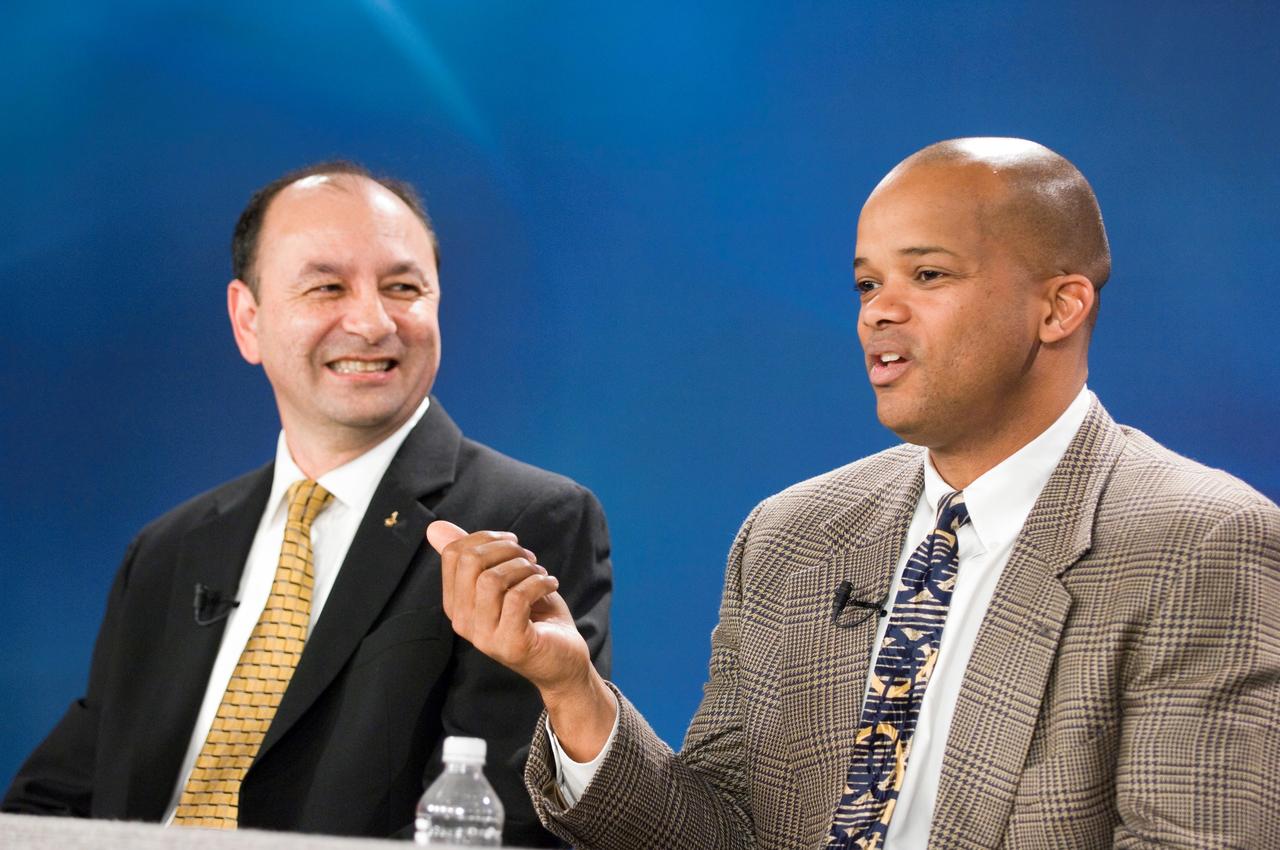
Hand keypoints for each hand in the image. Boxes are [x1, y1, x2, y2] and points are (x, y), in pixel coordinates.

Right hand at [429, 521, 616, 759]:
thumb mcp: (502, 580)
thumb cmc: (533, 616)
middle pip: (470, 562)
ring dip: (524, 567)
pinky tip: (550, 585)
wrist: (562, 661)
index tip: (513, 544)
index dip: (486, 538)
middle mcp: (462, 622)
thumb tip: (434, 527)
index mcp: (456, 604)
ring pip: (492, 579)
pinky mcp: (511, 644)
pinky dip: (539, 582)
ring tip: (540, 573)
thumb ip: (472, 557)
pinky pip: (518, 597)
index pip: (453, 555)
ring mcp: (484, 636)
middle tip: (529, 558)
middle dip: (506, 549)